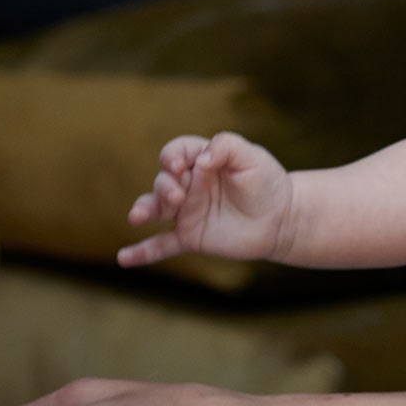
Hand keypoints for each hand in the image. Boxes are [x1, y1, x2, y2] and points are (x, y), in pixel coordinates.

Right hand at [119, 132, 293, 265]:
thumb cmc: (266, 183)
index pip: (175, 153)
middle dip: (165, 187)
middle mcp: (189, 185)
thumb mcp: (251, 157)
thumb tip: (201, 160)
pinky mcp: (190, 237)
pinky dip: (142, 252)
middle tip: (180, 197)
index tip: (183, 167)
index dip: (173, 157)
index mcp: (201, 161)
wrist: (281, 218)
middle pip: (162, 181)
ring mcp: (187, 212)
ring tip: (137, 217)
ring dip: (143, 210)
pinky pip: (161, 245)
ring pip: (155, 209)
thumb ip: (226, 147)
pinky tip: (124, 258)